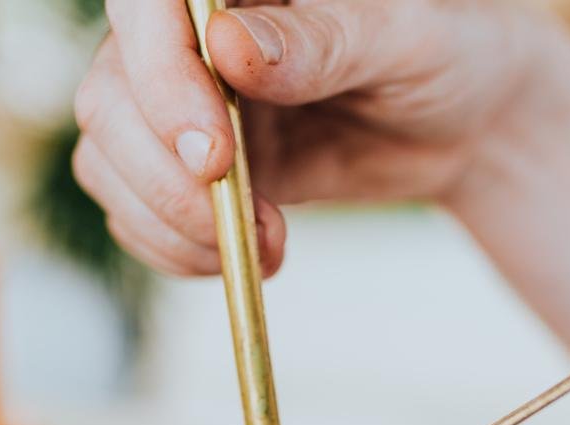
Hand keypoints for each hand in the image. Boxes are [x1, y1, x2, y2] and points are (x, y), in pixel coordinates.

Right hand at [72, 0, 557, 276]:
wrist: (462, 125)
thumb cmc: (448, 55)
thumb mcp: (407, 42)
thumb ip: (322, 42)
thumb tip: (229, 46)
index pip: (145, 6)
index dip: (158, 78)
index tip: (213, 155)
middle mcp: (188, 40)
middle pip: (110, 97)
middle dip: (165, 178)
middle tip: (245, 222)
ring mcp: (177, 106)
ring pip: (107, 162)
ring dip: (171, 225)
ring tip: (264, 245)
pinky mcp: (181, 168)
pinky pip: (130, 214)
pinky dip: (174, 250)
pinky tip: (241, 255)